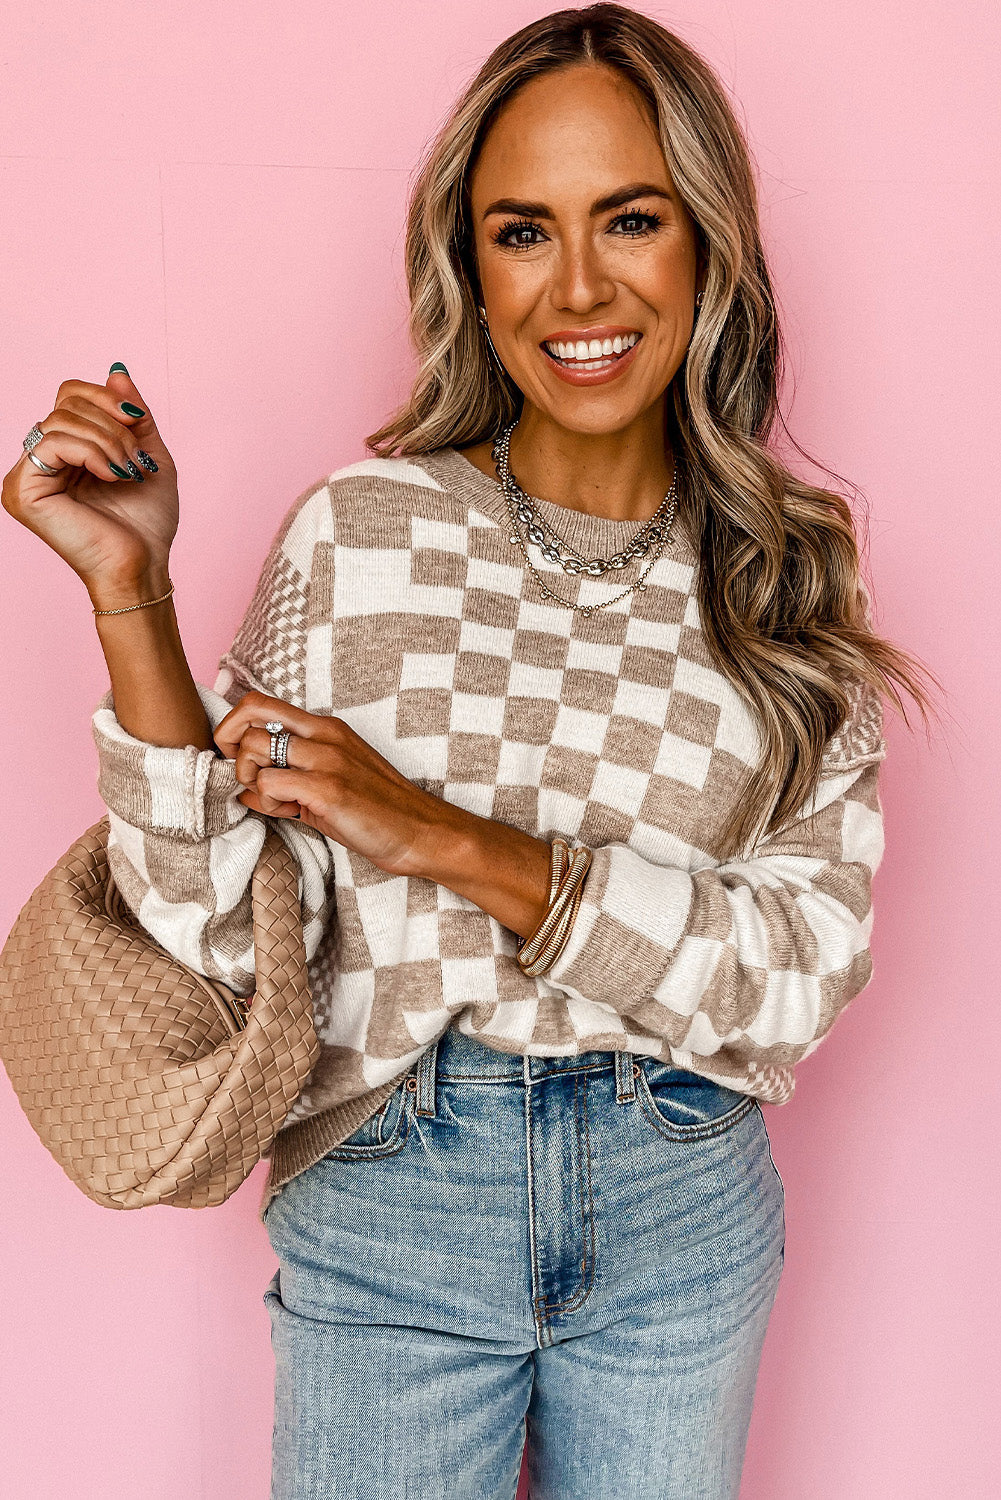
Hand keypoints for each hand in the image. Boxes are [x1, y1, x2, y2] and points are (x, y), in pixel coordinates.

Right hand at [1, 366, 176, 594]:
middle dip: (112, 424)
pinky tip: (111, 476)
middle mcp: (42, 460)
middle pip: (65, 403)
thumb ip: (131, 413)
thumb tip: (116, 371)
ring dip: (107, 442)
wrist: (145, 564)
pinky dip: (90, 453)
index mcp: (67, 450)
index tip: (138, 419)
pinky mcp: (22, 491)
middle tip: (136, 459)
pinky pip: (52, 443)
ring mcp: (28, 476)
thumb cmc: (147, 521)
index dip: (104, 398)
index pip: (70, 396)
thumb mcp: (146, 453)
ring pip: (59, 420)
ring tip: (128, 471)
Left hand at [213, 691, 461, 876]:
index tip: (235, 757)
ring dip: (251, 781)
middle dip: (235, 756)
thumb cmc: (375, 811)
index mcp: (325, 728)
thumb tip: (242, 788)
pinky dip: (267, 802)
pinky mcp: (327, 788)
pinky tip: (290, 812)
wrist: (420, 832)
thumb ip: (288, 779)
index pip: (260, 703)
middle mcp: (324, 735)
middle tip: (251, 783)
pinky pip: (269, 783)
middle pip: (249, 720)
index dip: (233, 727)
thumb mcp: (329, 783)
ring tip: (276, 801)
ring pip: (253, 749)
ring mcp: (327, 759)